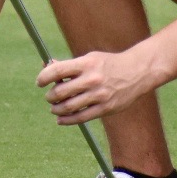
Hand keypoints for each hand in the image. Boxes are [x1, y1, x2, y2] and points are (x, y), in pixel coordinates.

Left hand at [37, 48, 154, 125]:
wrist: (136, 72)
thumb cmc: (108, 63)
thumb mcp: (90, 58)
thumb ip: (69, 65)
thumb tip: (46, 66)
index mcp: (86, 63)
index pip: (57, 71)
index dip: (43, 77)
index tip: (40, 82)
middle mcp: (92, 79)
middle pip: (60, 92)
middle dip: (50, 96)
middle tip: (49, 96)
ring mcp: (99, 95)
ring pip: (68, 107)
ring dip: (56, 109)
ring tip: (54, 107)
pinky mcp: (105, 108)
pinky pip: (80, 117)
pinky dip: (66, 120)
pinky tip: (60, 119)